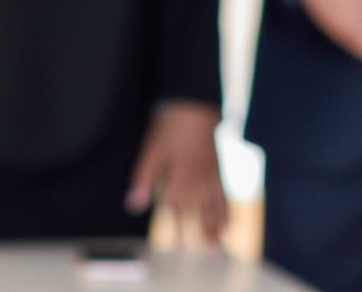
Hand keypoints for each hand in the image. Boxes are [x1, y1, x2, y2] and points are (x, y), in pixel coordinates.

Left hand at [125, 100, 227, 246]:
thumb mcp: (151, 152)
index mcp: (179, 182)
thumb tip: (133, 205)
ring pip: (214, 208)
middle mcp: (197, 184)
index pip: (177, 212)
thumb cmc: (170, 129)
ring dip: (216, 227)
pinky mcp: (218, 171)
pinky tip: (228, 219)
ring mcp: (210, 178)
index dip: (178, 231)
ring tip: (219, 245)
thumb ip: (144, 179)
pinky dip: (227, 210)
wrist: (194, 107)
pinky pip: (225, 195)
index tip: (180, 249)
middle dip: (201, 234)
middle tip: (207, 252)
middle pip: (199, 214)